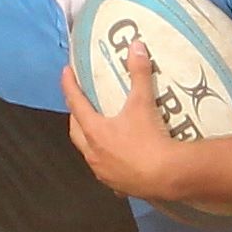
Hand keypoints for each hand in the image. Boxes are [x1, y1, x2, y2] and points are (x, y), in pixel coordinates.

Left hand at [62, 41, 185, 198]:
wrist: (166, 176)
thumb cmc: (149, 138)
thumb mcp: (143, 103)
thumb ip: (139, 74)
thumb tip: (136, 45)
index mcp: (94, 131)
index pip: (76, 104)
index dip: (69, 86)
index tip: (65, 73)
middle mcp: (93, 153)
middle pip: (76, 131)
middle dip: (76, 116)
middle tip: (80, 105)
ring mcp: (103, 172)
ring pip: (89, 153)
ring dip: (90, 141)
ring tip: (98, 131)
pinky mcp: (117, 186)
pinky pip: (107, 172)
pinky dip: (109, 164)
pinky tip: (118, 162)